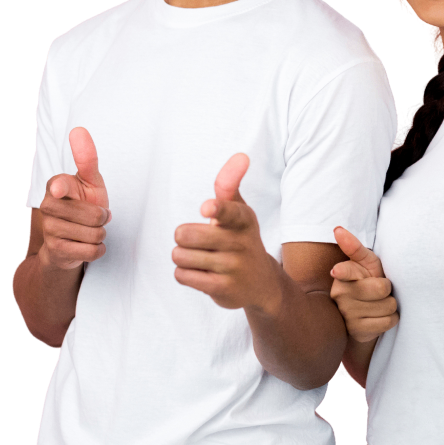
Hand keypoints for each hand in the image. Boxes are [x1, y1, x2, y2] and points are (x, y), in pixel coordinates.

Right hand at [38, 127, 110, 270]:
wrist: (71, 240)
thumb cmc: (84, 203)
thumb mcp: (90, 180)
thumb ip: (87, 159)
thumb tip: (78, 130)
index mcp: (56, 185)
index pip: (60, 186)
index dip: (61, 189)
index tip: (59, 190)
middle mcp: (48, 207)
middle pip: (93, 216)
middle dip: (103, 218)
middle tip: (97, 216)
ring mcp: (50, 230)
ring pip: (94, 235)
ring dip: (100, 234)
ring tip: (91, 230)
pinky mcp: (56, 251)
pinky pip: (91, 252)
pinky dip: (98, 250)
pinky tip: (89, 244)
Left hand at [172, 154, 278, 310]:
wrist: (263, 284)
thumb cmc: (242, 240)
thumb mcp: (240, 211)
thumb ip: (230, 184)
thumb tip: (241, 155)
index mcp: (243, 219)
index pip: (228, 211)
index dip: (215, 208)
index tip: (207, 209)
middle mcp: (240, 243)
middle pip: (185, 234)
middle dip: (183, 237)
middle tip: (197, 241)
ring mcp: (233, 268)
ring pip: (180, 256)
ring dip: (183, 257)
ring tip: (200, 258)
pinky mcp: (222, 289)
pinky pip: (183, 276)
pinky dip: (185, 274)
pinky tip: (201, 273)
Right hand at [330, 227, 398, 344]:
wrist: (364, 315)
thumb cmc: (367, 281)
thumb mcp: (365, 263)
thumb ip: (354, 247)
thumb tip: (337, 229)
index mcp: (342, 273)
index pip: (344, 271)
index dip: (342, 271)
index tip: (336, 271)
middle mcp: (340, 293)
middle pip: (382, 288)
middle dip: (388, 289)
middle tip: (380, 290)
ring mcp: (347, 314)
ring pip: (388, 306)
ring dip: (390, 305)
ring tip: (380, 304)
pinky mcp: (357, 330)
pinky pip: (387, 322)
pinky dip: (391, 319)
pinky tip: (380, 316)